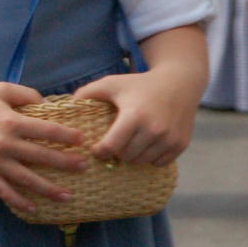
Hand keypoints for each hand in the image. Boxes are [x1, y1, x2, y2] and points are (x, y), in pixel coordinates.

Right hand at [0, 82, 89, 213]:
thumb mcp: (0, 90)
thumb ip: (26, 93)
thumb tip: (49, 104)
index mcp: (11, 121)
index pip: (46, 130)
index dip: (67, 135)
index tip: (82, 140)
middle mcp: (6, 143)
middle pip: (42, 156)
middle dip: (66, 162)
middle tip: (84, 167)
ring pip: (27, 179)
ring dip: (49, 189)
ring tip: (68, 196)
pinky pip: (5, 191)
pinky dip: (19, 201)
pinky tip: (34, 209)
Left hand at [75, 69, 199, 166]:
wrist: (179, 84)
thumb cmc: (139, 84)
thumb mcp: (112, 84)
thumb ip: (87, 93)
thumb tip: (66, 105)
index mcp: (134, 115)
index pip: (111, 147)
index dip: (99, 151)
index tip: (95, 149)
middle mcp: (154, 129)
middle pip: (127, 156)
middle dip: (117, 152)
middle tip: (114, 143)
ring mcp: (170, 138)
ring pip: (143, 161)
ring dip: (133, 156)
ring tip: (129, 143)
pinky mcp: (181, 144)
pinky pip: (160, 162)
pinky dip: (151, 158)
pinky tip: (145, 145)